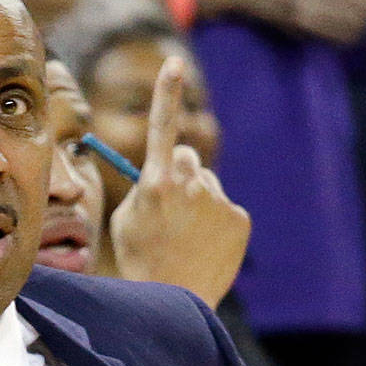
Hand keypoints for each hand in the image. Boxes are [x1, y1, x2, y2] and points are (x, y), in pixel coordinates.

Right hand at [110, 58, 249, 308]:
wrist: (171, 303)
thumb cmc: (140, 260)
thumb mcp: (127, 219)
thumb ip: (144, 186)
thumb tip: (165, 169)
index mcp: (155, 184)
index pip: (162, 127)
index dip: (166, 93)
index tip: (174, 62)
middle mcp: (190, 185)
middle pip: (188, 158)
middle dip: (180, 174)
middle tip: (170, 209)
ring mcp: (217, 201)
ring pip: (207, 184)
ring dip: (197, 200)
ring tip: (185, 237)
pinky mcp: (239, 218)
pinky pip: (224, 207)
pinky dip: (215, 221)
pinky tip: (203, 245)